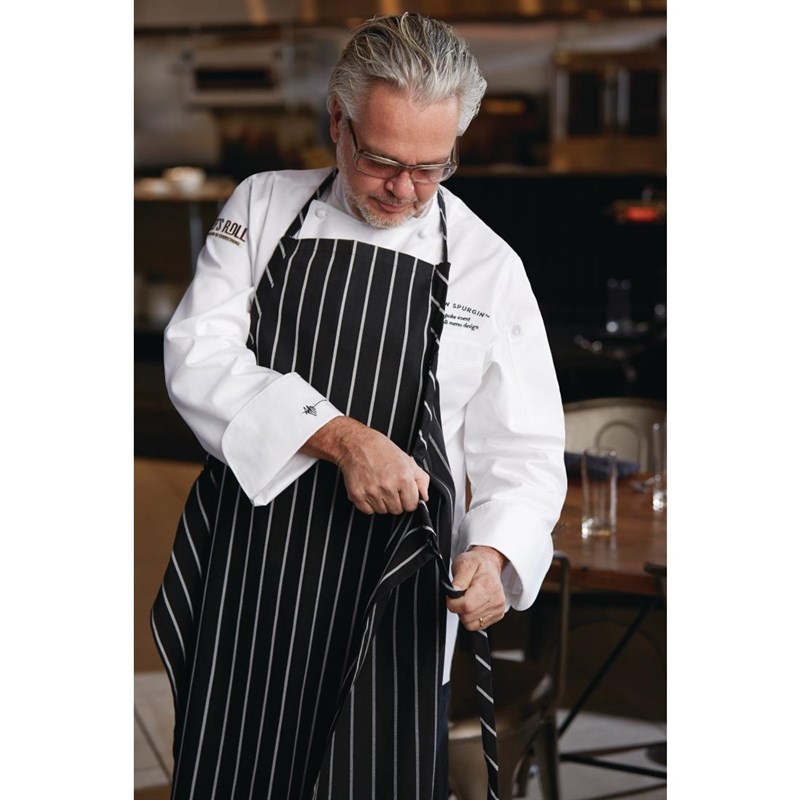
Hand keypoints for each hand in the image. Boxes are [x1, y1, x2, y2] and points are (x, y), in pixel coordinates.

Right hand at [301, 416, 428, 514]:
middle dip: (395, 501)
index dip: (408, 499)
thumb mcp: (406, 459)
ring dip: (382, 502)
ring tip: (378, 485)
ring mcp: (371, 492)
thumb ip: (421, 479)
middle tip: (389, 486)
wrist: (355, 444)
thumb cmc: (380, 449)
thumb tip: (424, 496)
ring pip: (383, 511)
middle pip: (397, 510)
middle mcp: (387, 487)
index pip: (412, 505)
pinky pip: (368, 511)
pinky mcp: (357, 496)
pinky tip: (369, 489)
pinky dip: (369, 503)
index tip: (403, 493)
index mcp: (403, 478)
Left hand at [446, 546, 507, 630]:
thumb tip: (453, 592)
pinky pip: (478, 626)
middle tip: (461, 595)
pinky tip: (474, 604)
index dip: (453, 603)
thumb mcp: (464, 563)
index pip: (467, 606)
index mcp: (487, 586)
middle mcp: (496, 599)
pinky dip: (472, 617)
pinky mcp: (498, 615)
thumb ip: (459, 579)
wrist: (489, 565)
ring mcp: (498, 608)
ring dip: (465, 614)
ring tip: (468, 599)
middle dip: (458, 608)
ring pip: (471, 624)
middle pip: (467, 617)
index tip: (452, 596)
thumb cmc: (477, 563)